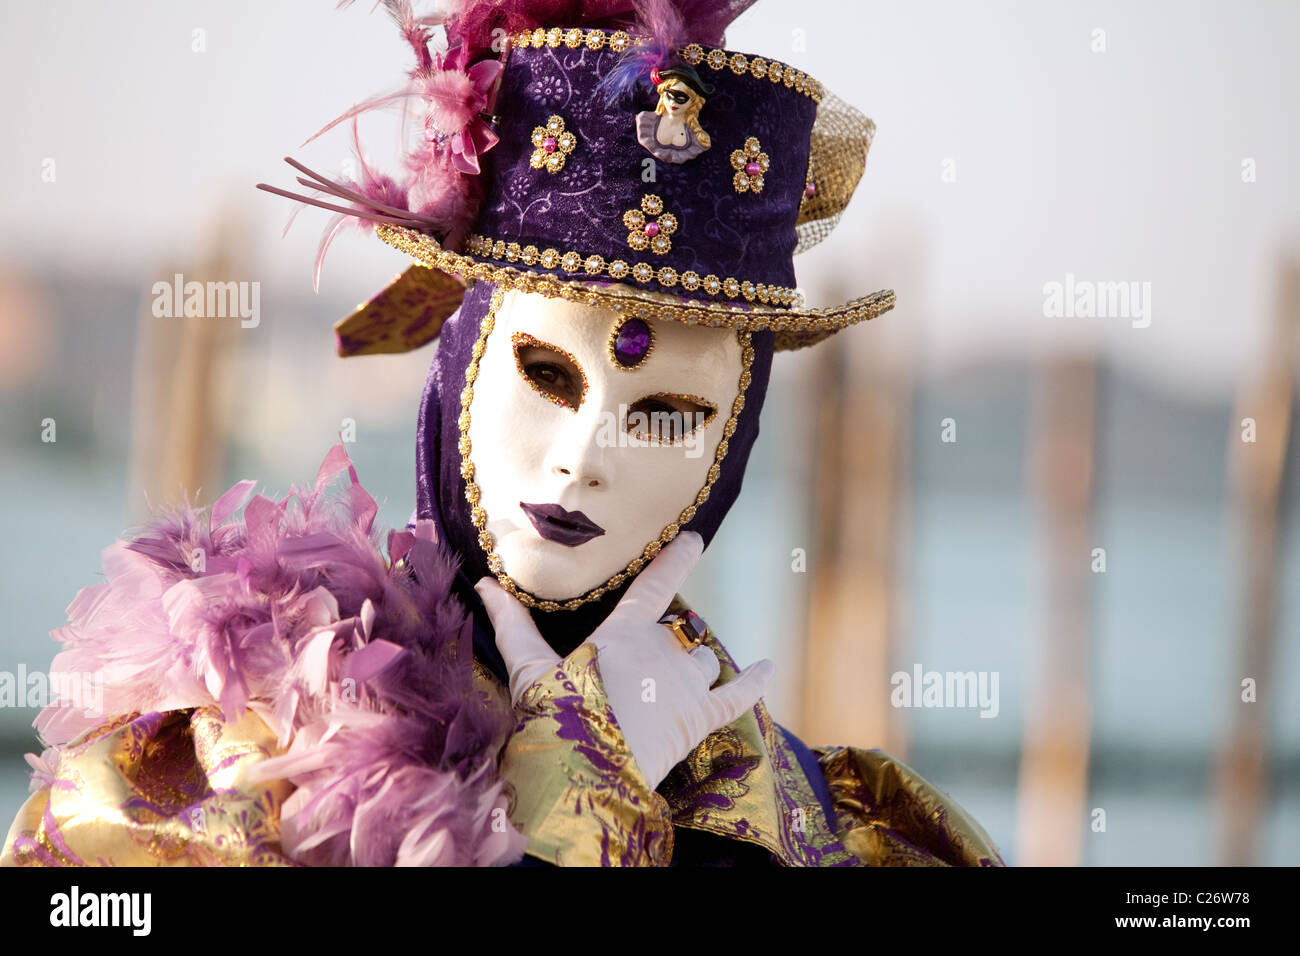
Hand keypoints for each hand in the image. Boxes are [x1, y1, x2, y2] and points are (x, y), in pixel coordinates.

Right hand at [475, 532, 773, 790]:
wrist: (584, 780)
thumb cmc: (553, 720)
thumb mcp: (529, 670)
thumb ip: (513, 625)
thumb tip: (486, 585)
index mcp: (625, 632)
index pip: (656, 583)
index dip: (677, 558)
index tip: (694, 538)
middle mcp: (663, 651)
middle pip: (676, 634)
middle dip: (663, 645)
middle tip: (638, 669)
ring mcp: (686, 686)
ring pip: (701, 662)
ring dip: (691, 668)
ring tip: (667, 687)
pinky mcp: (700, 721)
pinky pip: (737, 696)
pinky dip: (753, 682)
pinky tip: (767, 668)